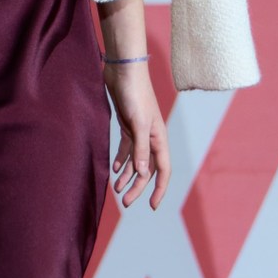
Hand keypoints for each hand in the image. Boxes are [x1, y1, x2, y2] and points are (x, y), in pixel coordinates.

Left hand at [105, 58, 169, 208]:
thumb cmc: (134, 94)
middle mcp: (152, 137)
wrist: (123, 70)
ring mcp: (139, 132)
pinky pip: (127, 148)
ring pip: (136, 161)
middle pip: (148, 169)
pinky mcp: (127, 125)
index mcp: (159, 138)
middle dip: (138, 187)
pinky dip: (122, 160)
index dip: (159, 189)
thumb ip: (141, 148)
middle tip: (125, 202)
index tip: (152, 206)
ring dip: (129, 176)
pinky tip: (114, 170)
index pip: (163, 170)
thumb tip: (144, 173)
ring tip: (117, 190)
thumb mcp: (138, 123)